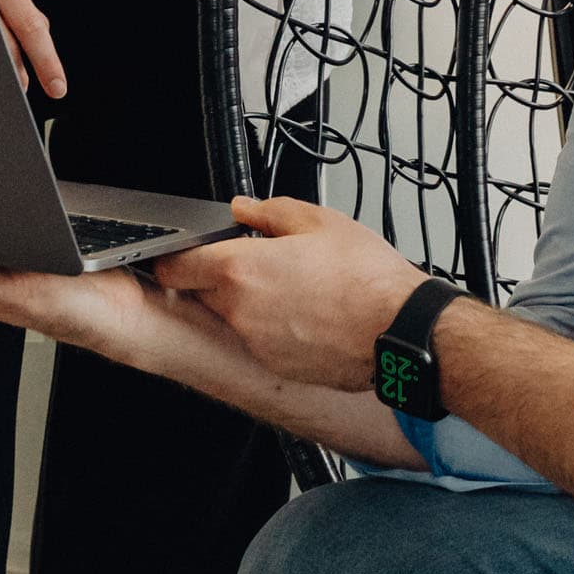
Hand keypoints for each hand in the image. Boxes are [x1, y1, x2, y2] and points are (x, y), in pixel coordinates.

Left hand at [152, 196, 431, 390]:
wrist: (398, 330)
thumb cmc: (367, 278)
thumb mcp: (321, 222)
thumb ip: (271, 212)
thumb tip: (244, 208)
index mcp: (242, 269)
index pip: (175, 266)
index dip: (176, 255)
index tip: (187, 249)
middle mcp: (241, 311)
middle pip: (202, 291)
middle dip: (219, 276)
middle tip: (258, 262)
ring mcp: (256, 343)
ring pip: (234, 317)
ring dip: (250, 303)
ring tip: (295, 288)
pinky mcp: (275, 365)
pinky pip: (259, 341)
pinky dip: (273, 328)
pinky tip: (307, 314)